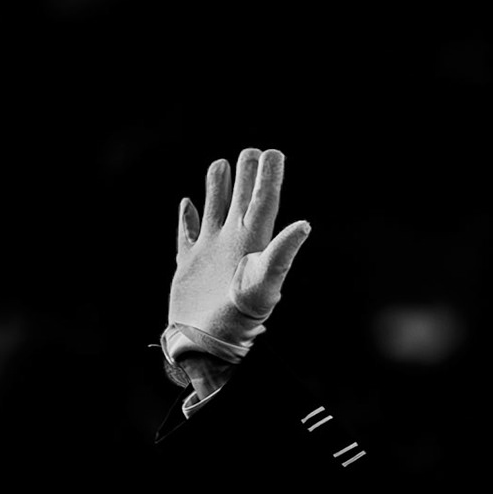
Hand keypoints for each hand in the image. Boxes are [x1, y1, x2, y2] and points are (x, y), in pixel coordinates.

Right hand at [167, 148, 310, 355]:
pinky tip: (187, 204)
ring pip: (214, 211)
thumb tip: (306, 224)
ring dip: (217, 188)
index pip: (263, 202)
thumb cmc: (239, 317)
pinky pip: (187, 236)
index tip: (274, 153)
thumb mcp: (264, 283)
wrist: (208, 343)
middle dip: (246, 176)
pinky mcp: (190, 266)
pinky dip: (186, 220)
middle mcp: (233, 243)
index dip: (269, 177)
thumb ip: (282, 253)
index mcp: (251, 242)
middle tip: (252, 150)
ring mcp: (211, 253)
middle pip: (240, 201)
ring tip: (221, 163)